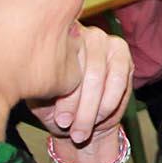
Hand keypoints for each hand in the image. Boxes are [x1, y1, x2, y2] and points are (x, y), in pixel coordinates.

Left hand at [32, 24, 133, 145]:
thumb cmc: (53, 106)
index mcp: (51, 38)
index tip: (61, 121)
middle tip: (70, 127)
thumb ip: (41, 83)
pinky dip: (108, 104)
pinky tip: (98, 118)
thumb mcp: (41, 97)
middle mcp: (78, 32)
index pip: (58, 64)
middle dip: (77, 105)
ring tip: (81, 130)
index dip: (62, 96)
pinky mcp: (120, 51)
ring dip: (91, 109)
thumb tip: (46, 78)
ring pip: (98, 77)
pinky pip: (118, 81)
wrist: (78, 122)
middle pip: (80, 71)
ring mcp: (102, 39)